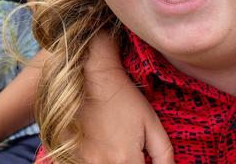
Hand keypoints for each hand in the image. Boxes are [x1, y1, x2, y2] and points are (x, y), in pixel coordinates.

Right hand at [77, 34, 173, 163]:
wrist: (94, 79)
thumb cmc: (125, 98)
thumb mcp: (152, 122)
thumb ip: (163, 153)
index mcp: (125, 159)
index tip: (144, 159)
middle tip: (134, 152)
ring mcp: (84, 160)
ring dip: (115, 162)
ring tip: (118, 145)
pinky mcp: (73, 154)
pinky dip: (101, 159)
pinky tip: (105, 146)